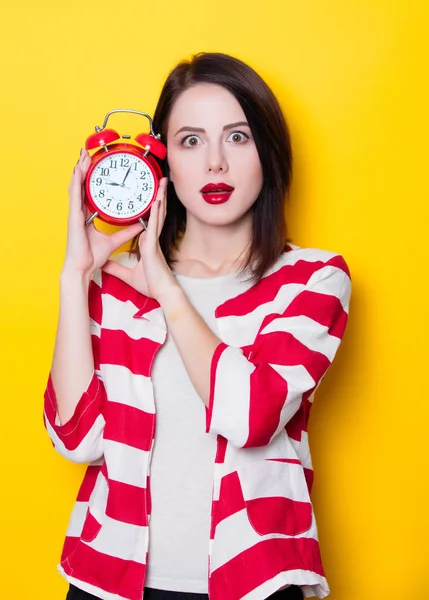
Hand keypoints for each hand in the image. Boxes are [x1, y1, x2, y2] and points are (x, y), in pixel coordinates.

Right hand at [62, 149, 143, 279]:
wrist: (83, 267)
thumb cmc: (92, 256)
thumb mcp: (114, 240)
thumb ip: (127, 230)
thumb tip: (141, 223)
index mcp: (87, 216)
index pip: (89, 192)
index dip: (91, 178)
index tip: (97, 165)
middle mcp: (79, 212)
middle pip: (82, 185)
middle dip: (84, 168)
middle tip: (88, 152)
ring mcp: (75, 213)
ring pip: (77, 186)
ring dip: (79, 169)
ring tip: (84, 154)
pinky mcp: (74, 217)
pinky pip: (75, 195)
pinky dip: (76, 181)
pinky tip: (78, 170)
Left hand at [102, 177, 177, 300]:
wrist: (161, 292)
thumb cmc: (151, 284)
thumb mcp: (128, 275)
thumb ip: (115, 268)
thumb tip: (104, 264)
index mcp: (147, 242)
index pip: (146, 221)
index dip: (147, 207)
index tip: (144, 196)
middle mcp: (151, 238)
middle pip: (154, 212)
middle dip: (156, 196)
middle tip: (158, 181)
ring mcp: (154, 239)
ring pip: (157, 213)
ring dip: (159, 197)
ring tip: (161, 182)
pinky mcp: (154, 243)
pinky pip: (154, 224)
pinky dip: (156, 211)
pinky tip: (157, 199)